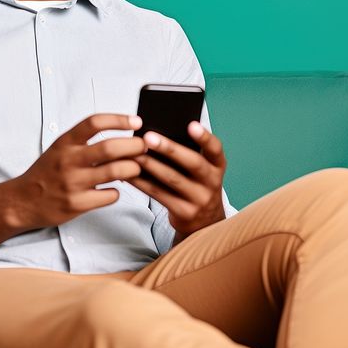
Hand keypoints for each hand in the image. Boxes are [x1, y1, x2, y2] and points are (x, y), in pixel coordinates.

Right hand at [9, 114, 147, 230]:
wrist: (22, 201)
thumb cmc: (48, 172)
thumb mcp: (60, 148)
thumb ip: (85, 141)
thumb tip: (123, 132)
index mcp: (65, 142)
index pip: (94, 122)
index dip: (119, 119)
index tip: (137, 121)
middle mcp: (68, 160)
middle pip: (110, 148)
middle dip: (134, 145)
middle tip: (145, 146)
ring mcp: (72, 183)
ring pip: (115, 172)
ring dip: (133, 169)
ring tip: (136, 168)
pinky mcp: (76, 204)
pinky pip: (110, 196)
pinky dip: (117, 192)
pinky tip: (114, 189)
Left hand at [127, 121, 227, 239]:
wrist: (204, 222)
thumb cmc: (197, 185)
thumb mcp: (202, 171)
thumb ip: (189, 154)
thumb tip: (158, 134)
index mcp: (217, 166)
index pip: (215, 149)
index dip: (205, 137)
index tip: (191, 124)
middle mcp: (212, 182)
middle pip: (193, 162)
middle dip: (169, 148)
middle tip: (148, 137)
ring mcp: (200, 199)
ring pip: (172, 179)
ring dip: (150, 165)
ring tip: (133, 154)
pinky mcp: (184, 213)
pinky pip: (159, 194)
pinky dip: (142, 183)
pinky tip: (129, 174)